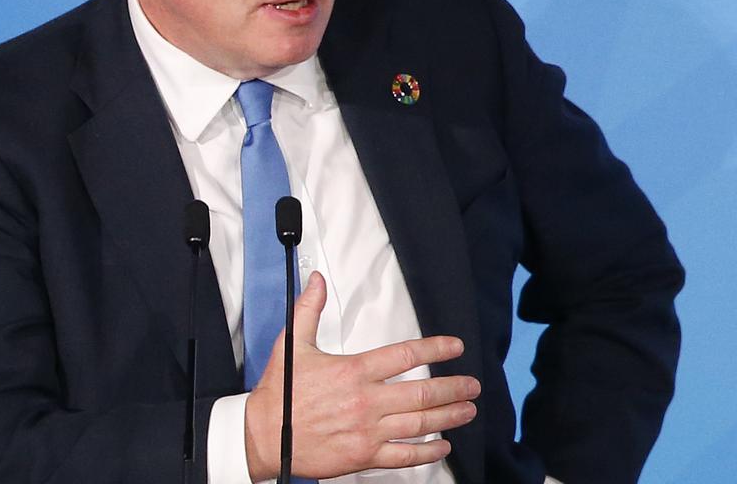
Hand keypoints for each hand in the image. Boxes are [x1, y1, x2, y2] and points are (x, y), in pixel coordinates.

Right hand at [244, 271, 479, 480]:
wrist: (264, 436)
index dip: (435, 349)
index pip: (405, 356)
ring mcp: (368, 431)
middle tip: (473, 385)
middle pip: (422, 392)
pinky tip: (443, 445)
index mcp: (354, 370)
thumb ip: (309, 309)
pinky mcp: (364, 456)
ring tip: (468, 410)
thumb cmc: (279, 393)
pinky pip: (404, 455)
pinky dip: (428, 451)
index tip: (455, 346)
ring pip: (419, 423)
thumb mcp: (292, 344)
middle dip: (454, 387)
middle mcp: (366, 401)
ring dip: (449, 416)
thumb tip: (316, 279)